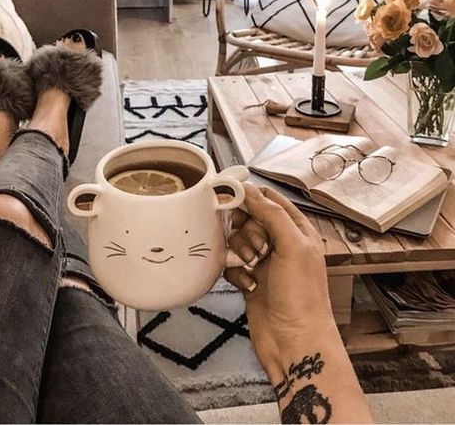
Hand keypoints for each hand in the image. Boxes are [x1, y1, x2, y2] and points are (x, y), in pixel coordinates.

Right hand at [224, 184, 337, 377]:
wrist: (293, 342)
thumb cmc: (302, 298)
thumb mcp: (293, 246)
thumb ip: (272, 214)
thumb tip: (250, 191)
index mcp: (298, 231)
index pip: (271, 200)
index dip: (252, 197)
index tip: (232, 198)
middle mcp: (282, 244)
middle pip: (250, 218)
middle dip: (246, 228)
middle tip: (254, 245)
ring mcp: (265, 263)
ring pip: (238, 239)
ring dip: (240, 250)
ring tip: (252, 266)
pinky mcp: (250, 281)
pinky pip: (231, 264)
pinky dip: (235, 272)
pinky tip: (247, 283)